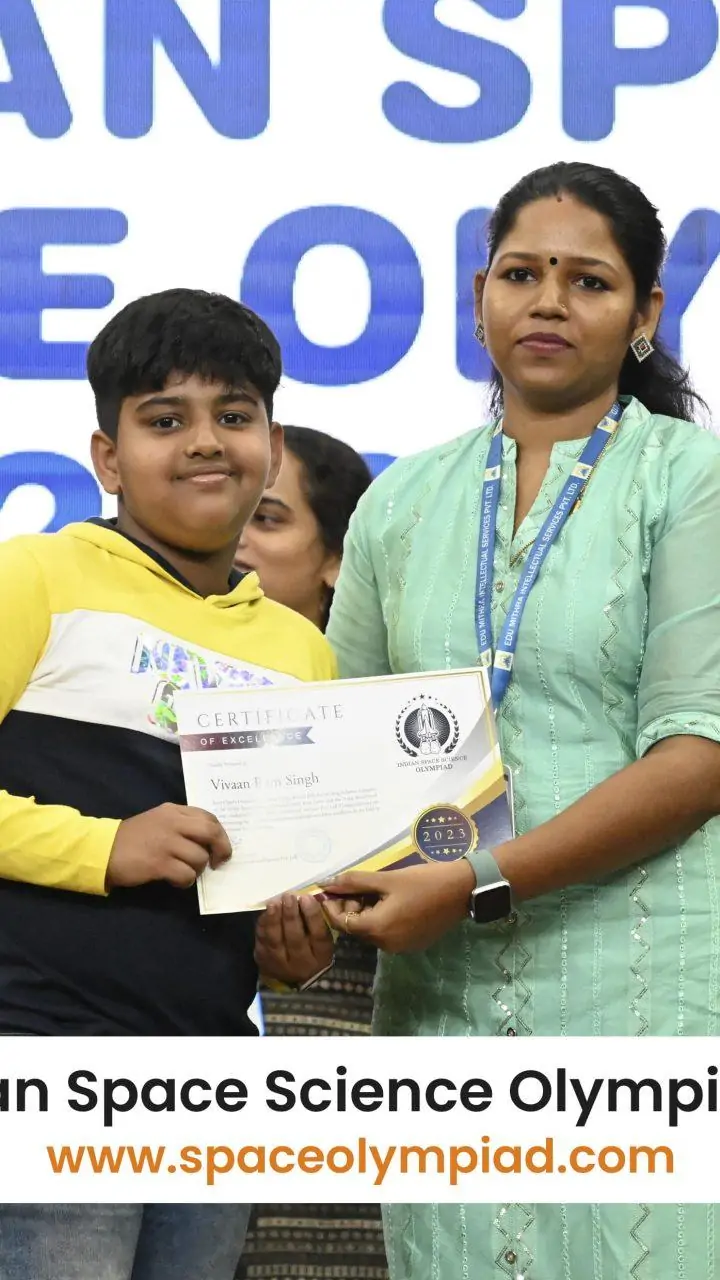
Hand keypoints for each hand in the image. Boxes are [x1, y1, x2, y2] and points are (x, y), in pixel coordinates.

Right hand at [106, 803, 231, 889]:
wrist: (102, 849)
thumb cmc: (133, 837)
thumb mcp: (158, 820)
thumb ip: (181, 824)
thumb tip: (208, 842)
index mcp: (174, 811)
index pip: (209, 817)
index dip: (221, 833)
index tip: (219, 846)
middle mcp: (173, 823)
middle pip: (211, 833)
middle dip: (222, 849)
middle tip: (218, 862)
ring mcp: (166, 843)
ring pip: (200, 857)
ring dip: (198, 869)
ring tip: (186, 872)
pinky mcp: (159, 863)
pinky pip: (186, 875)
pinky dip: (186, 881)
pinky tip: (176, 881)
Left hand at [255, 893, 333, 986]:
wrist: (292, 977)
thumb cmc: (310, 949)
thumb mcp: (320, 940)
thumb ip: (316, 920)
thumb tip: (306, 896)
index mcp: (321, 955)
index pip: (318, 935)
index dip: (312, 916)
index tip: (306, 898)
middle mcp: (301, 962)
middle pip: (295, 938)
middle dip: (291, 915)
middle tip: (288, 897)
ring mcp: (280, 964)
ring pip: (275, 941)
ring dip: (274, 920)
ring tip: (274, 903)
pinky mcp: (263, 960)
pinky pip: (261, 940)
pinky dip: (263, 925)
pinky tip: (266, 912)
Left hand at [320, 861, 474, 952]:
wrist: (462, 890)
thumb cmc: (423, 882)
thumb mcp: (387, 878)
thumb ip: (355, 882)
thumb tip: (327, 883)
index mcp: (378, 929)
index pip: (342, 923)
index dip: (332, 906)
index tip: (329, 889)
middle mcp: (386, 945)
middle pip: (357, 928)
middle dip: (350, 907)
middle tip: (356, 885)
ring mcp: (401, 948)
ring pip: (372, 930)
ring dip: (366, 912)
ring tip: (374, 889)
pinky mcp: (412, 944)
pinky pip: (388, 933)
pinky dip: (382, 918)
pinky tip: (390, 900)